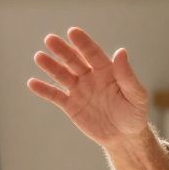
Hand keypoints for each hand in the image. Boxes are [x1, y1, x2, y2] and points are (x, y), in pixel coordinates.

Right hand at [26, 27, 149, 147]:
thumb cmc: (134, 114)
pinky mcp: (71, 106)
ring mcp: (79, 90)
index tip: (72, 31)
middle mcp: (90, 76)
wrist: (124, 138)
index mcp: (107, 70)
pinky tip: (32, 83)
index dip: (83, 43)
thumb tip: (121, 51)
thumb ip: (127, 75)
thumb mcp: (136, 95)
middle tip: (50, 39)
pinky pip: (55, 96)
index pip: (93, 53)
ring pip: (62, 75)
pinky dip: (44, 90)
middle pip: (74, 60)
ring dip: (50, 66)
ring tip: (39, 57)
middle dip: (62, 50)